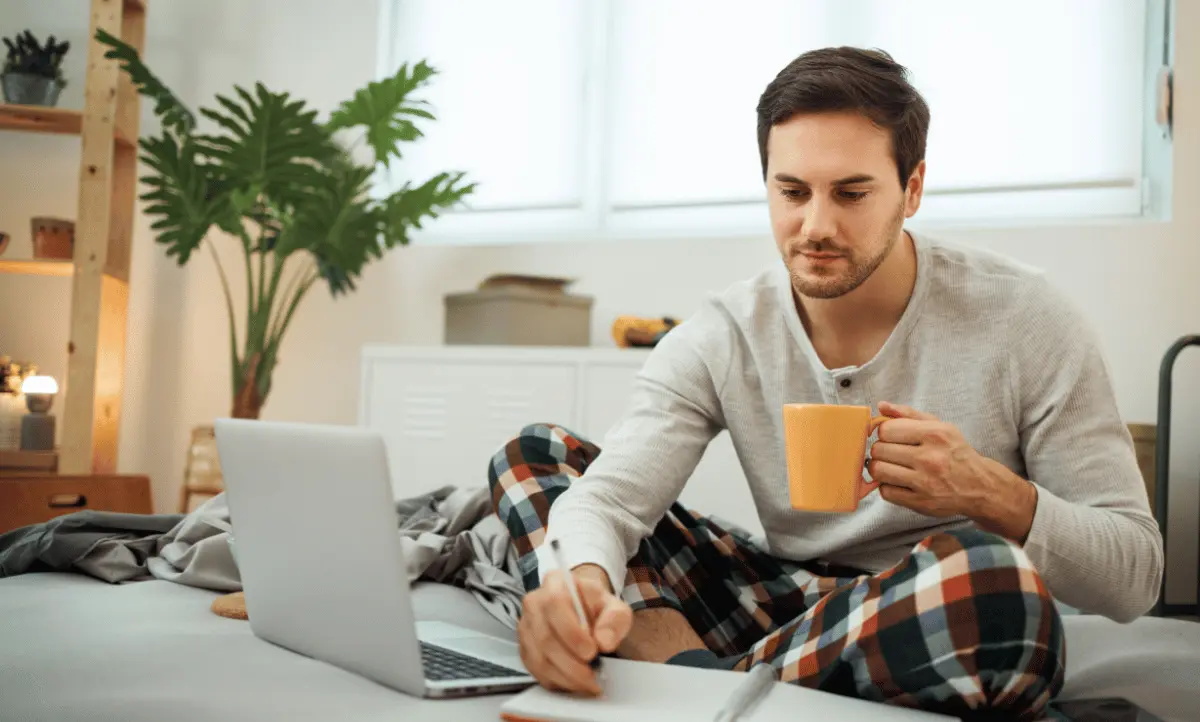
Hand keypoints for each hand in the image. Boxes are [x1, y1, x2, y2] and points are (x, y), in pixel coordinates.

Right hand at [518, 564, 632, 695]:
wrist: (583, 609)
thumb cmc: (596, 607)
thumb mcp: (615, 607)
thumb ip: (614, 620)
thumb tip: (603, 641)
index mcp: (555, 583)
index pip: (555, 604)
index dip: (571, 632)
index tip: (591, 652)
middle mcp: (534, 603)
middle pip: (545, 637)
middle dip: (570, 663)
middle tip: (592, 675)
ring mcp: (526, 626)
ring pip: (538, 657)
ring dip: (565, 676)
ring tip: (587, 682)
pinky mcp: (525, 648)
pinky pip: (535, 670)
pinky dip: (556, 681)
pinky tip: (574, 682)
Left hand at [866, 401, 1037, 540]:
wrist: (979, 486)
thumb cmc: (955, 453)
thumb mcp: (939, 426)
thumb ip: (908, 414)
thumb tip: (881, 406)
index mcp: (935, 434)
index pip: (886, 430)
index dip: (884, 433)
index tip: (891, 437)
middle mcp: (930, 458)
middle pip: (879, 450)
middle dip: (881, 450)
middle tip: (891, 453)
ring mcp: (925, 483)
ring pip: (878, 471)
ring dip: (879, 468)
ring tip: (891, 466)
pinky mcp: (920, 502)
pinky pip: (886, 492)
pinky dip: (887, 486)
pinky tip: (899, 482)